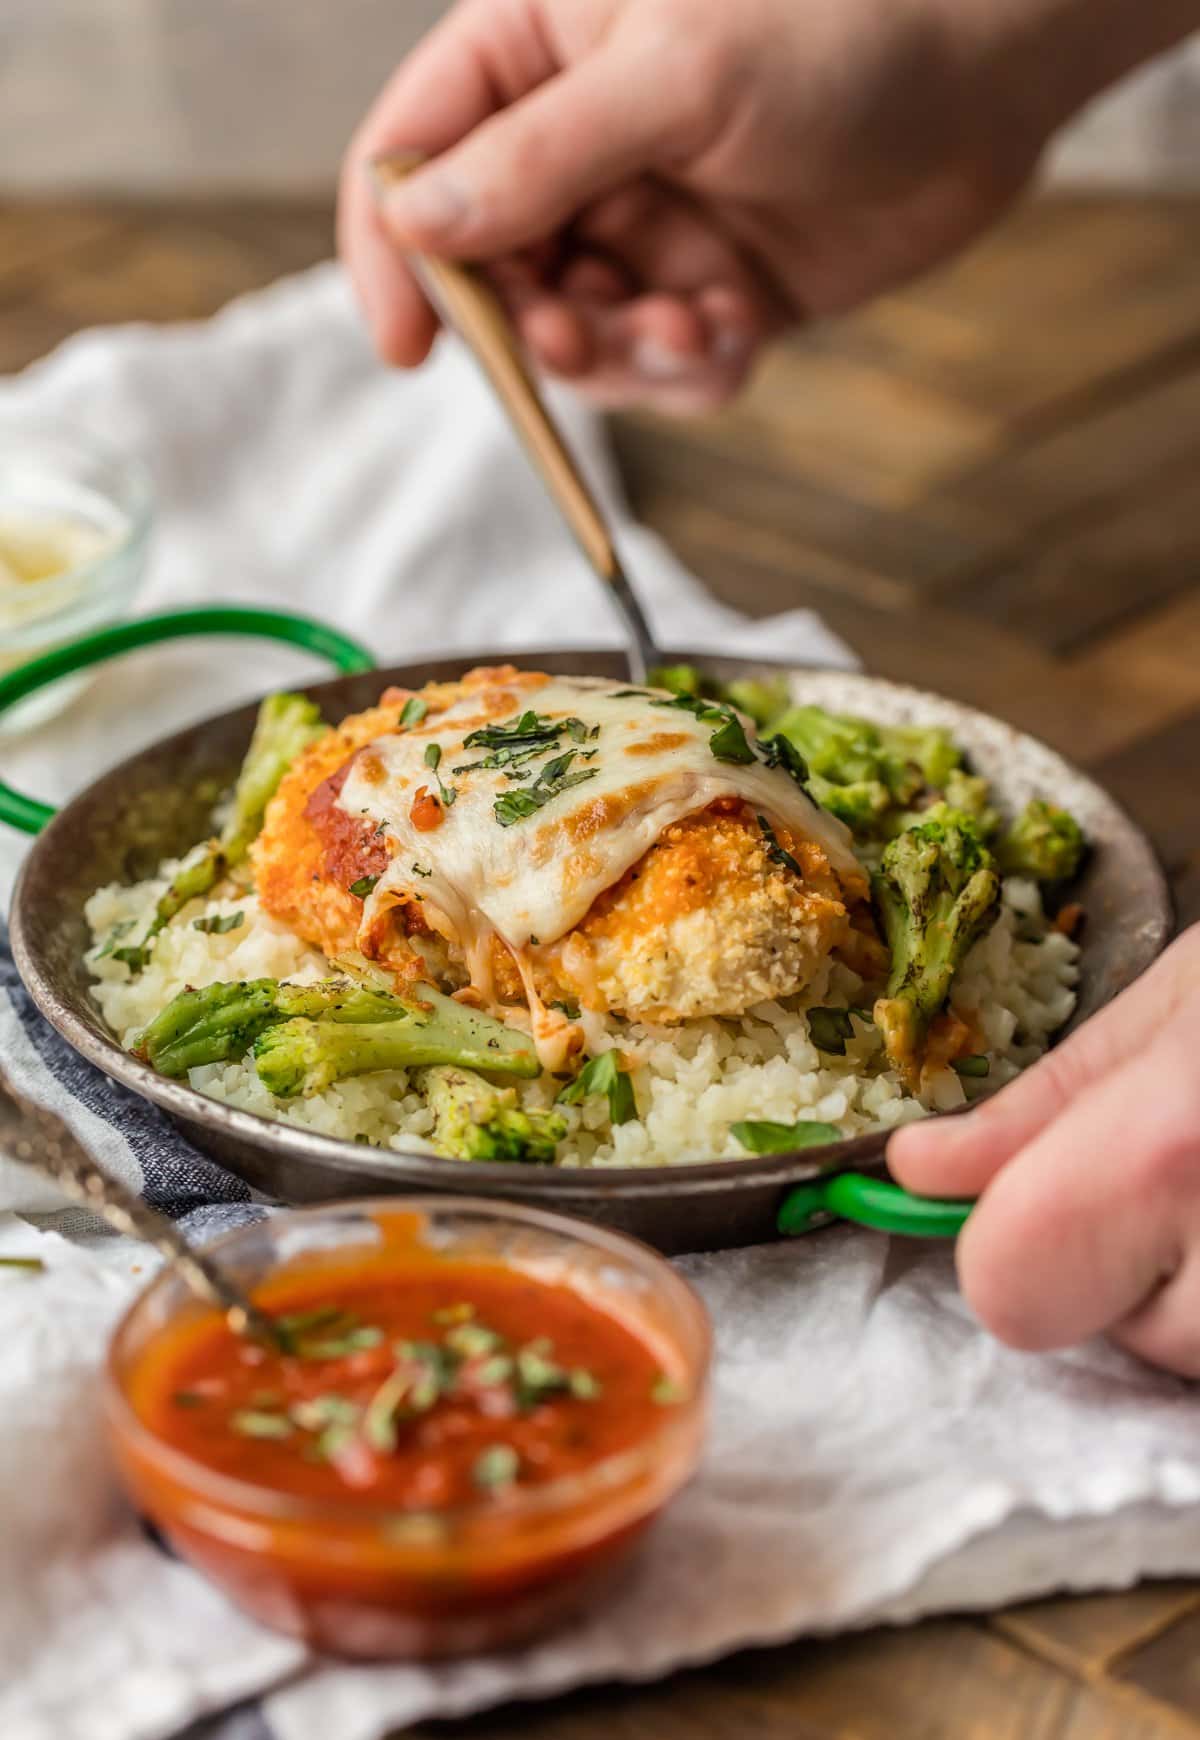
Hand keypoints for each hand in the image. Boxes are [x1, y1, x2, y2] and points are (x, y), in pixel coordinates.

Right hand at [339, 0, 1189, 410]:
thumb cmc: (840, 28)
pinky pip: (658, 365)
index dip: (394, 252)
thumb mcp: (674, 77)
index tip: (407, 345)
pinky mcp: (705, 287)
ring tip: (687, 329)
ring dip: (618, 356)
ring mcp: (641, 222)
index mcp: (533, 52)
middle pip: (489, 268)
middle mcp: (574, 145)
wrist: (990, 76)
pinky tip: (732, 332)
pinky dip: (686, 370)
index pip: (413, 156)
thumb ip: (537, 156)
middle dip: (532, 321)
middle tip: (575, 339)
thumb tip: (416, 225)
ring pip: (575, 334)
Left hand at [889, 924, 1199, 1377]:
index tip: (1037, 1193)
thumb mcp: (1173, 1004)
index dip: (1006, 1246)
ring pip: (1180, 1352)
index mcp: (1161, 1150)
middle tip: (1168, 1176)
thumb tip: (921, 1169)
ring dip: (1185, 1285)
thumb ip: (1038, 1105)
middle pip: (1107, 1336)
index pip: (1008, 1288)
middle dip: (1117, 1272)